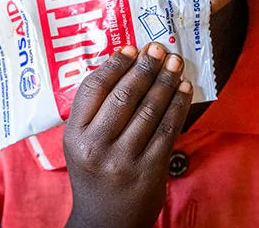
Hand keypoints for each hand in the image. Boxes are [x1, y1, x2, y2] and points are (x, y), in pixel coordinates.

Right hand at [63, 43, 192, 227]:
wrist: (104, 223)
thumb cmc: (94, 173)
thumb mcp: (80, 143)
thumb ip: (94, 111)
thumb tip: (125, 66)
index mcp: (75, 135)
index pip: (93, 88)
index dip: (115, 64)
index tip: (131, 48)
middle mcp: (96, 145)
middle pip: (124, 94)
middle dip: (145, 67)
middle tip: (158, 48)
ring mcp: (124, 159)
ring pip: (150, 108)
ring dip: (165, 81)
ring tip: (174, 63)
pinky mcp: (150, 169)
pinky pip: (168, 129)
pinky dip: (178, 105)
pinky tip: (183, 89)